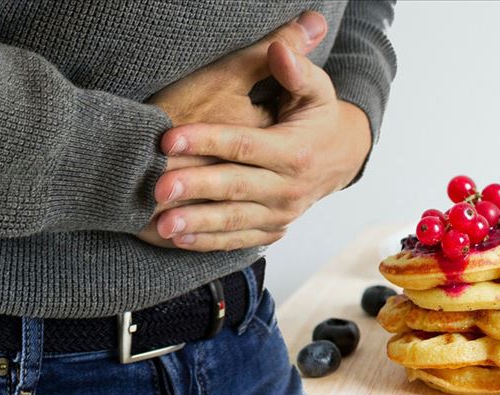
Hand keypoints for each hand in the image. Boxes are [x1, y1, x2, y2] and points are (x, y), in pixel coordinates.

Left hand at [137, 11, 328, 247]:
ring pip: (233, 221)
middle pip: (234, 187)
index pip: (244, 146)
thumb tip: (278, 46)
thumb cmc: (318, 118)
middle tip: (157, 188)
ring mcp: (280, 214)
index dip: (206, 140)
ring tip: (162, 224)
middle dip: (194, 188)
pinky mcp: (272, 231)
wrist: (342, 159)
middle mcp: (288, 188)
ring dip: (196, 224)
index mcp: (294, 152)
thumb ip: (296, 70)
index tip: (168, 138)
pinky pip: (237, 240)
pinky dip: (208, 242)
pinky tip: (178, 239)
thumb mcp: (316, 91)